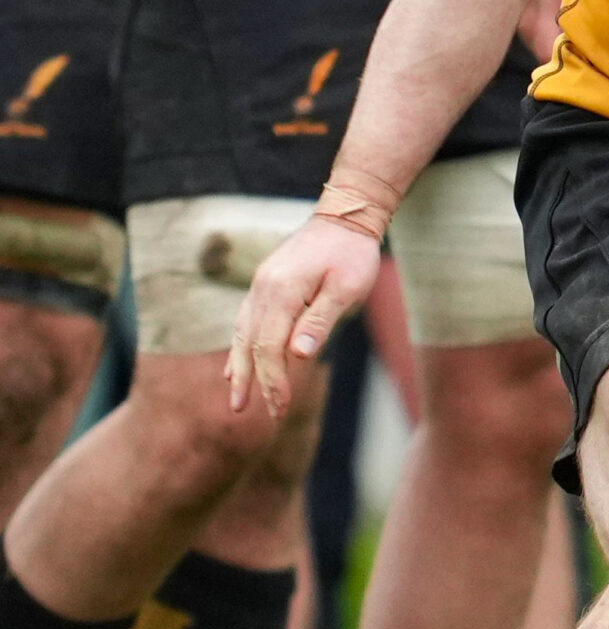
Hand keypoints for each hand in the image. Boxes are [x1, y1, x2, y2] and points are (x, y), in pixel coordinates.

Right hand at [225, 216, 381, 417]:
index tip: (279, 407)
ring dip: (240, 367)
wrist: (346, 214)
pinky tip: (234, 365)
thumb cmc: (353, 253)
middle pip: (250, 344)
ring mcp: (260, 285)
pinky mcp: (265, 283)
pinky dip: (240, 346)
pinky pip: (245, 321)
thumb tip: (297, 356)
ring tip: (236, 399)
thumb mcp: (348, 288)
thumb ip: (320, 321)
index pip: (269, 347)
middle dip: (251, 381)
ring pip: (242, 334)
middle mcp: (262, 289)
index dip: (273, 380)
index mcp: (281, 291)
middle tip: (246, 413)